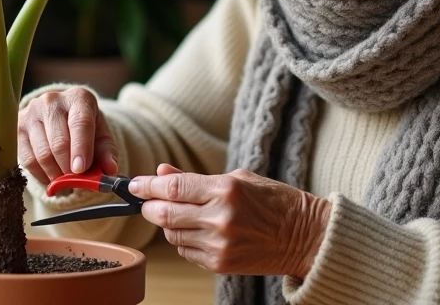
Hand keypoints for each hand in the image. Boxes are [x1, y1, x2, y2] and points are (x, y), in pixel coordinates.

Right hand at [17, 87, 118, 186]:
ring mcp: (32, 112)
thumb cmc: (84, 127)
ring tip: (66, 180)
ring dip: (56, 174)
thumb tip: (110, 170)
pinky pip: (28, 160)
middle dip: (68, 168)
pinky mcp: (18, 126)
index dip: (81, 148)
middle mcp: (52, 100)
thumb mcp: (100, 135)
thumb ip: (107, 152)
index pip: (80, 123)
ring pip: (42, 154)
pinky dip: (41, 175)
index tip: (81, 170)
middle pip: (59, 142)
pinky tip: (51, 176)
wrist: (60, 115)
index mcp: (79, 98)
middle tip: (76, 181)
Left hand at [128, 164, 330, 278]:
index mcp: (226, 189)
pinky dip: (184, 241)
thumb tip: (162, 173)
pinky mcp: (220, 264)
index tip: (134, 184)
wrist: (305, 237)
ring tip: (180, 214)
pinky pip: (186, 252)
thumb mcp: (238, 178)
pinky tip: (197, 231)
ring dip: (168, 224)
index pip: (173, 188)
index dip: (148, 185)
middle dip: (149, 206)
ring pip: (172, 235)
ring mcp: (219, 244)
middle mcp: (220, 218)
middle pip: (165, 213)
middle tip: (145, 200)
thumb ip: (195, 179)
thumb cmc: (275, 201)